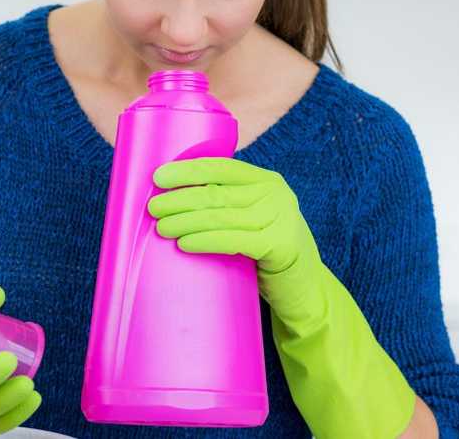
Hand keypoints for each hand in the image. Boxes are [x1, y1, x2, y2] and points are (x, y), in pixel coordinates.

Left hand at [151, 159, 416, 437]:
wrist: (305, 291)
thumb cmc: (267, 254)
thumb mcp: (253, 220)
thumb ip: (228, 206)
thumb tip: (174, 199)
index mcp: (267, 181)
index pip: (222, 167)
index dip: (188, 170)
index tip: (159, 177)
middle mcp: (276, 195)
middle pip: (217, 192)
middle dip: (180, 199)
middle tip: (153, 208)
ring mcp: (280, 219)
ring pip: (221, 216)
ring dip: (186, 221)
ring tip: (161, 227)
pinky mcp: (280, 246)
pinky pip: (233, 240)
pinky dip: (205, 241)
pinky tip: (184, 244)